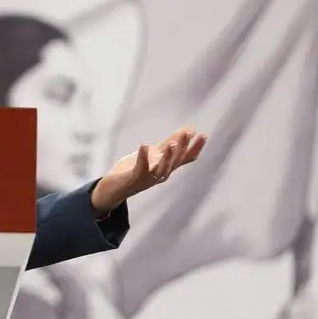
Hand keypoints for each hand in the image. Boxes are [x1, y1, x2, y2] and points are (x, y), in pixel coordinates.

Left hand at [90, 126, 206, 212]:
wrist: (113, 189)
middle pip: (175, 161)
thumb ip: (170, 143)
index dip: (195, 148)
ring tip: (171, 144)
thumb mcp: (154, 154)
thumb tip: (189, 129)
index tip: (203, 135)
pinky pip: (141, 168)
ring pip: (162, 168)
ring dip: (168, 157)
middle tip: (188, 133)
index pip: (185, 158)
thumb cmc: (136, 170)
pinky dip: (143, 157)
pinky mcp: (135, 179)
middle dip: (182, 147)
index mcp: (167, 167)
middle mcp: (162, 174)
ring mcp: (149, 178)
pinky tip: (143, 145)